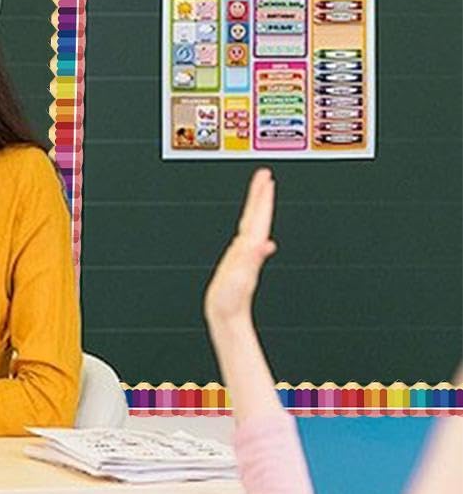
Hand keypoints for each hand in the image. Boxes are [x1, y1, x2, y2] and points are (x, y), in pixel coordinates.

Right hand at [205, 169, 275, 328]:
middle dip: (261, 196)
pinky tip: (256, 231)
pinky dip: (250, 228)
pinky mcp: (239, 262)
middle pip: (257, 217)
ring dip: (257, 208)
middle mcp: (250, 249)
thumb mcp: (241, 279)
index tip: (266, 180)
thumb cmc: (230, 301)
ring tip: (260, 194)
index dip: (262, 199)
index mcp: (249, 249)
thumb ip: (252, 261)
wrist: (227, 316)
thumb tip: (265, 243)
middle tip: (264, 176)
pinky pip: (246, 238)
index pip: (258, 218)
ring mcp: (245, 255)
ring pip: (252, 225)